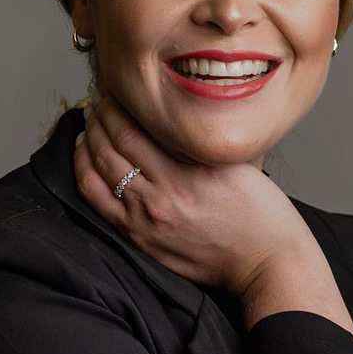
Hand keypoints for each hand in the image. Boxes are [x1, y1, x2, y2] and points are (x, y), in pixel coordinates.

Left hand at [73, 92, 309, 293]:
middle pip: (109, 148)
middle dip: (98, 119)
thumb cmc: (261, 214)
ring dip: (87, 144)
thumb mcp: (237, 165)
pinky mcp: (142, 240)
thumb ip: (199, 144)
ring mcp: (147, 222)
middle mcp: (162, 198)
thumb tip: (167, 119)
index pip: (132, 130)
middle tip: (97, 102)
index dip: (114, 106)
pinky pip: (99, 204)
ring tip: (89, 126)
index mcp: (188, 174)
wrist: (266, 262)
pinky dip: (86, 177)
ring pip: (97, 174)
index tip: (113, 91)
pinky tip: (86, 161)